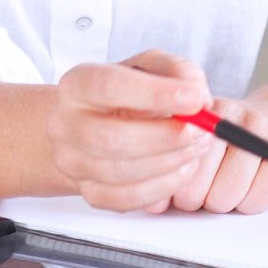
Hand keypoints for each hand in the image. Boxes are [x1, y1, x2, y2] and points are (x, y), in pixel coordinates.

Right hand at [46, 51, 215, 211]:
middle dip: (166, 137)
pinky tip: (181, 167)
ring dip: (170, 161)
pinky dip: (163, 186)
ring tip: (196, 146)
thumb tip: (200, 100)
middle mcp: (66, 124)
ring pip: (121, 173)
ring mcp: (73, 162)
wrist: (95, 122)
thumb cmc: (126, 93)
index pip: (110, 87)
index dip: (155, 94)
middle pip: (111, 139)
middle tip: (201, 130)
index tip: (194, 99)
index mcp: (78, 84)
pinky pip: (127, 199)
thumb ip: (180, 73)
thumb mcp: (153, 67)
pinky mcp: (89, 192)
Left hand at [164, 92, 267, 214]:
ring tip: (233, 184)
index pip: (172, 169)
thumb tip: (151, 203)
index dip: (177, 190)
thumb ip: (171, 170)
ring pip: (226, 197)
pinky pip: (257, 199)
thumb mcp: (200, 147)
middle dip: (201, 200)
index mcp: (197, 114)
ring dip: (228, 202)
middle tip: (211, 189)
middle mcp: (227, 115)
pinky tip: (255, 184)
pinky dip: (253, 202)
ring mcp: (259, 129)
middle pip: (197, 189)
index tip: (186, 188)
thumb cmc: (234, 141)